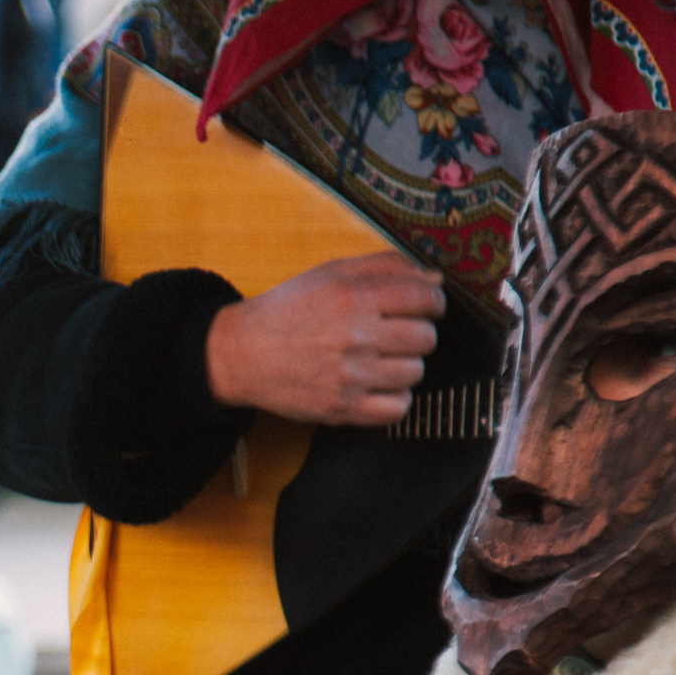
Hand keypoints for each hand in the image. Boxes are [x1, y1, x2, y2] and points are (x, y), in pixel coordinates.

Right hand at [204, 251, 445, 426]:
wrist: (241, 354)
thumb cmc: (287, 310)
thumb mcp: (331, 273)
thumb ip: (384, 267)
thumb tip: (434, 279)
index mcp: (354, 296)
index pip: (425, 297)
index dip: (433, 301)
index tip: (425, 306)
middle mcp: (355, 335)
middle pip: (426, 337)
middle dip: (417, 333)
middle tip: (396, 333)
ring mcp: (350, 375)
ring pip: (415, 372)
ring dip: (404, 365)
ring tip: (380, 359)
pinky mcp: (343, 408)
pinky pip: (398, 408)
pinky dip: (394, 397)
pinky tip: (377, 385)